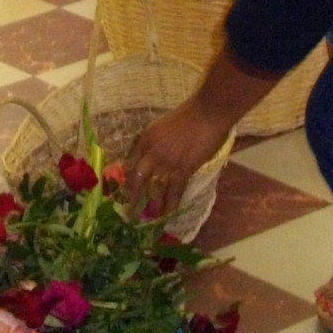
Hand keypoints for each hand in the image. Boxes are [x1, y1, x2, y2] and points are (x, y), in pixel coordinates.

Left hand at [124, 99, 234, 221]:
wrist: (207, 112)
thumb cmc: (188, 115)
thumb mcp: (162, 125)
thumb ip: (155, 142)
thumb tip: (151, 158)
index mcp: (145, 139)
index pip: (131, 162)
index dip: (128, 179)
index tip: (125, 191)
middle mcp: (152, 152)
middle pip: (138, 178)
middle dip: (133, 197)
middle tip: (130, 212)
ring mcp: (167, 162)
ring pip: (156, 188)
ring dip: (153, 205)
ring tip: (151, 219)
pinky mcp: (184, 168)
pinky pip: (175, 190)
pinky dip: (172, 203)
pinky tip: (169, 213)